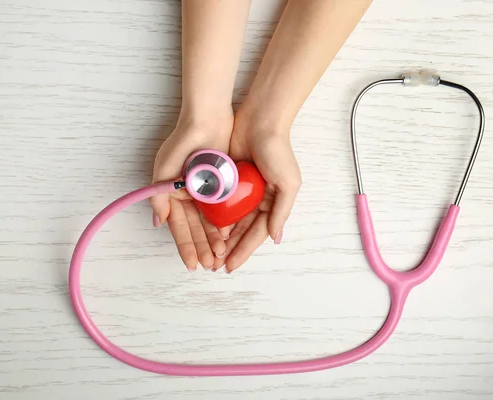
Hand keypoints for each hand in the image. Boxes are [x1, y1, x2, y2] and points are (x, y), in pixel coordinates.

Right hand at [150, 116, 232, 270]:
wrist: (208, 119)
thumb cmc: (183, 142)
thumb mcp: (164, 169)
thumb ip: (159, 197)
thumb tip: (159, 222)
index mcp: (173, 194)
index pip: (179, 227)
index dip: (185, 246)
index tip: (191, 264)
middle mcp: (188, 196)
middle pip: (195, 228)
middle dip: (202, 248)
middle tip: (210, 265)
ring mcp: (205, 191)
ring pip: (210, 222)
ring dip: (213, 240)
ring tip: (220, 257)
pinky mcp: (221, 185)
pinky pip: (222, 210)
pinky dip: (224, 224)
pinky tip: (229, 238)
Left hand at [213, 112, 301, 272]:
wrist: (260, 121)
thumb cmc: (278, 152)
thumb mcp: (288, 184)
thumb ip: (281, 212)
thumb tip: (275, 238)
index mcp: (273, 203)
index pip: (257, 234)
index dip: (244, 251)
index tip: (230, 266)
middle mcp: (258, 200)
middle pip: (241, 231)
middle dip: (230, 249)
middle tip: (215, 266)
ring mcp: (242, 190)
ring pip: (229, 220)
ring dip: (221, 238)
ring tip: (209, 253)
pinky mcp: (228, 179)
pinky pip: (220, 203)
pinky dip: (214, 217)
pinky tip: (205, 229)